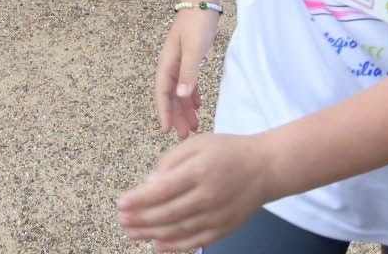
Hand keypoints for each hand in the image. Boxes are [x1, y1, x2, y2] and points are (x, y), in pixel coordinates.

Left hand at [115, 131, 276, 251]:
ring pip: (179, 230)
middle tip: (121, 220)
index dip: (139, 199)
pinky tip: (159, 245)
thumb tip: (150, 182)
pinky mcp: (225, 228)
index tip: (121, 203)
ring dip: (152, 234)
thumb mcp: (199, 143)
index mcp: (200, 171)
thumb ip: (171, 160)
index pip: (162, 190)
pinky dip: (177, 246)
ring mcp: (217, 215)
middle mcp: (208, 196)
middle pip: (167, 213)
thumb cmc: (229, 151)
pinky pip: (197, 241)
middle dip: (140, 219)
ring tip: (132, 233)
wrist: (266, 168)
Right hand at [154, 9, 215, 137]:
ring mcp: (180, 62)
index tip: (167, 131)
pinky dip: (192, 95)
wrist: (202, 2)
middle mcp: (171, 65)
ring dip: (186, 108)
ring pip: (181, 91)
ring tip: (194, 126)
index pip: (163, 93)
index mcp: (168, 63)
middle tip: (185, 136)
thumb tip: (181, 96)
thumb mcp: (194, 49)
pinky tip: (198, 106)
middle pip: (171, 96)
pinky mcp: (190, 58)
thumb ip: (188, 73)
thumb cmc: (197, 24)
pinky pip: (188, 82)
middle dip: (177, 116)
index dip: (165, 112)